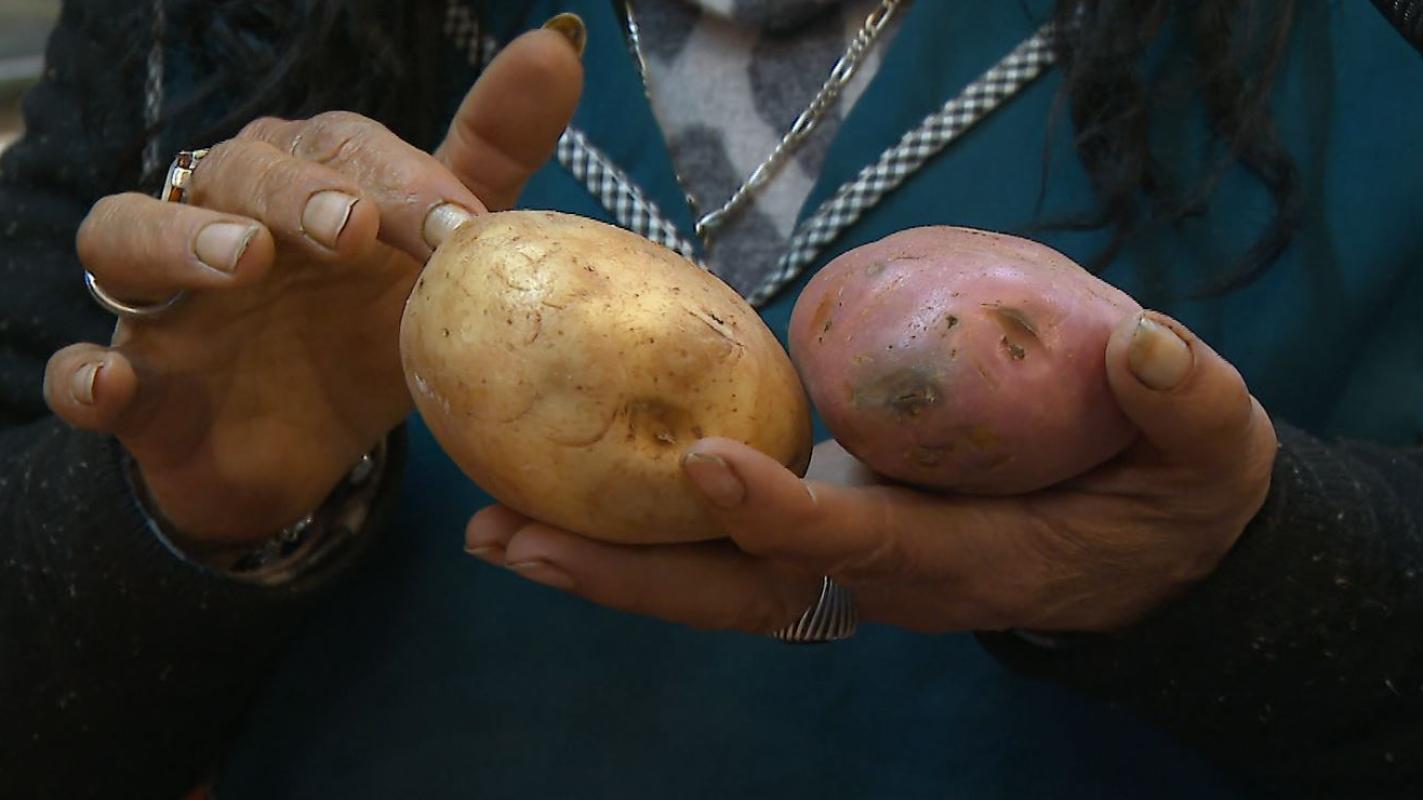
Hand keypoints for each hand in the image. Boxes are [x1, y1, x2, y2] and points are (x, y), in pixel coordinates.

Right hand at [43, 26, 583, 541]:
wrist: (295, 457)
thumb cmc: (360, 334)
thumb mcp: (434, 254)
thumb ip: (487, 160)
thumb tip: (557, 44)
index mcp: (304, 185)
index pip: (339, 147)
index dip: (394, 176)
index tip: (457, 223)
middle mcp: (222, 221)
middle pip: (235, 172)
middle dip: (292, 190)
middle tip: (349, 227)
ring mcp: (163, 302)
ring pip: (128, 236)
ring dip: (177, 241)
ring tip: (242, 260)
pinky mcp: (130, 387)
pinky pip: (77, 373)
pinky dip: (86, 376)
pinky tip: (113, 384)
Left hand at [465, 312, 1278, 633]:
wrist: (1144, 553)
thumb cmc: (1168, 500)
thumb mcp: (1209, 453)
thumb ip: (1187, 406)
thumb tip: (1144, 346)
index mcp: (962, 558)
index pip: (855, 544)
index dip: (781, 512)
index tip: (705, 460)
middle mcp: (883, 573)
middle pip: (737, 591)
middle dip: (626, 571)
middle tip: (506, 537)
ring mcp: (846, 558)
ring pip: (711, 581)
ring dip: (604, 557)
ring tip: (492, 528)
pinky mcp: (830, 529)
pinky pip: (721, 548)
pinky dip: (640, 529)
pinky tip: (559, 492)